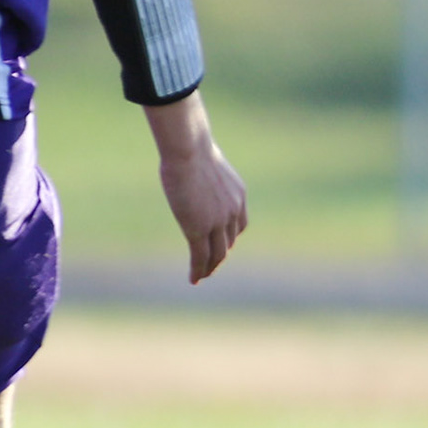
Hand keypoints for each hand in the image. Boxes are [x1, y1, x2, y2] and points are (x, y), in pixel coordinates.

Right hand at [145, 95, 247, 281]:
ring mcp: (217, 222)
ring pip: (217, 254)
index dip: (230, 237)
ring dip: (209, 268)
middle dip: (220, 255)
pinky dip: (198, 271)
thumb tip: (195, 162)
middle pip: (228, 242)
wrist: (189, 149)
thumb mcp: (206, 161)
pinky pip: (200, 258)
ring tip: (201, 276)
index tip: (221, 245)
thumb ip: (206, 172)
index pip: (239, 225)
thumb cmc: (191, 147)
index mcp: (238, 195)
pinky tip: (193, 279)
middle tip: (210, 266)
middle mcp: (233, 211)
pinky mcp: (198, 229)